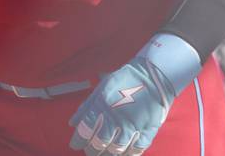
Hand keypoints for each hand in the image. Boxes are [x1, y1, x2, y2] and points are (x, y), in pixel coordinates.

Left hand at [68, 33, 200, 154]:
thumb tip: (72, 124)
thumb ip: (86, 107)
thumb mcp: (100, 89)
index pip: (85, 129)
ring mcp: (133, 125)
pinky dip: (128, 154)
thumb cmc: (123, 81)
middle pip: (100, 142)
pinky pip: (137, 149)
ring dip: (108, 154)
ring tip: (104, 154)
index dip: (78, 140)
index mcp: (102, 105)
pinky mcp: (148, 130)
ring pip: (117, 149)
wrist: (152, 76)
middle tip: (89, 151)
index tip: (75, 145)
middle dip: (92, 150)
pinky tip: (123, 154)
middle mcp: (116, 117)